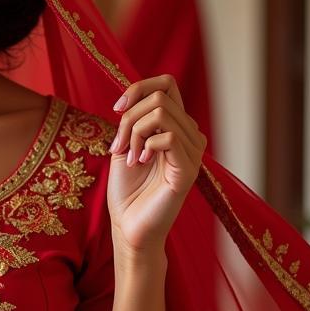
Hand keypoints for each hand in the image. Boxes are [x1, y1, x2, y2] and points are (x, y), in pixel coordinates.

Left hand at [106, 74, 205, 258]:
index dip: (139, 88)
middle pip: (159, 97)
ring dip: (134, 132)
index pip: (167, 84)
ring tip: (129, 157)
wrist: (129, 226)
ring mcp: (193, 151)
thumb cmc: (127, 191)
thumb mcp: (124, 146)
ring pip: (162, 112)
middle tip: (118, 146)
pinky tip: (139, 163)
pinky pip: (169, 136)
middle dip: (129, 117)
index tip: (116, 109)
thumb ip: (132, 120)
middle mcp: (190, 135)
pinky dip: (146, 145)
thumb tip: (132, 98)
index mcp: (175, 127)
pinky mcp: (189, 169)